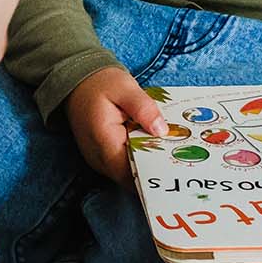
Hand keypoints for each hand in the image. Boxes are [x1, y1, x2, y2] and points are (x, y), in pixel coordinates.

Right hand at [65, 66, 166, 181]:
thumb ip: (143, 108)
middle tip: (183, 160)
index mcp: (104, 142)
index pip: (132, 172)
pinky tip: (157, 147)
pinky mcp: (105, 159)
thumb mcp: (125, 87)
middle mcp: (100, 159)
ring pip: (131, 176)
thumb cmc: (100, 84)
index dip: (154, 172)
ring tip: (174, 153)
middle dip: (157, 170)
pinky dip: (142, 160)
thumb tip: (162, 130)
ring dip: (150, 166)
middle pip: (133, 178)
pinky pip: (126, 167)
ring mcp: (101, 162)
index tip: (176, 167)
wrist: (79, 84)